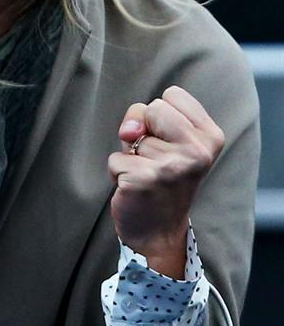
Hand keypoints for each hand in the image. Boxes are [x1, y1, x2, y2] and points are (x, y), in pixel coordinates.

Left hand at [108, 86, 224, 277]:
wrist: (160, 231)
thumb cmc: (162, 176)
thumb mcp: (166, 140)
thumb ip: (146, 119)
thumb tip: (129, 132)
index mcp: (210, 137)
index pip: (173, 94)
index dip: (162, 115)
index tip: (171, 140)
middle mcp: (197, 152)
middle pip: (152, 108)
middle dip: (145, 130)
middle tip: (156, 158)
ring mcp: (171, 167)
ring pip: (131, 135)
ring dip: (131, 155)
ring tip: (147, 175)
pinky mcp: (144, 181)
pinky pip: (115, 159)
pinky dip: (118, 172)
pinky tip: (135, 188)